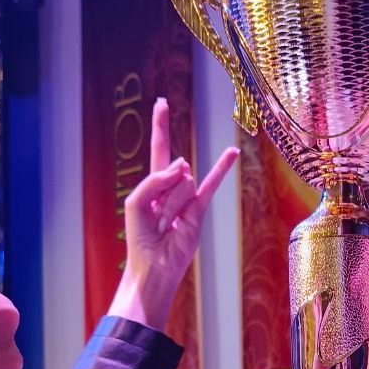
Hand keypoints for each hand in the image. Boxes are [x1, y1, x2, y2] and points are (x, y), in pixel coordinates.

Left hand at [108, 97, 238, 330]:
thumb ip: (155, 180)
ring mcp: (187, 198)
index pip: (159, 149)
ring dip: (172, 206)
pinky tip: (232, 152)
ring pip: (184, 183)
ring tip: (166, 225)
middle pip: (171, 169)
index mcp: (152, 184)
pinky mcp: (199, 210)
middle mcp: (171, 186)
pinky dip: (222, 168)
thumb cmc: (140, 238)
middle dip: (161, 194)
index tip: (162, 102)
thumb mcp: (137, 203)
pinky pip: (211, 185)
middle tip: (156, 219)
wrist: (154, 267)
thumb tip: (183, 167)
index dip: (160, 125)